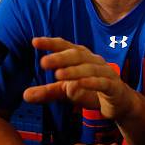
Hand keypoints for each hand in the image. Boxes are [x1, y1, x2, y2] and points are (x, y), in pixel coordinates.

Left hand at [24, 37, 138, 120]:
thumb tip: (25, 95)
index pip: (65, 46)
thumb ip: (48, 91)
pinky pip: (102, 83)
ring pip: (89, 68)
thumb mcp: (67, 91)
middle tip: (44, 62)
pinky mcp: (113, 86)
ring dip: (73, 71)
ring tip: (58, 76)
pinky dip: (91, 83)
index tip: (35, 41)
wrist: (120, 103)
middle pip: (77, 55)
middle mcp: (93, 61)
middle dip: (60, 57)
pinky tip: (78, 85)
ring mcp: (105, 72)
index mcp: (81, 57)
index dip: (51, 43)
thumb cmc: (92, 91)